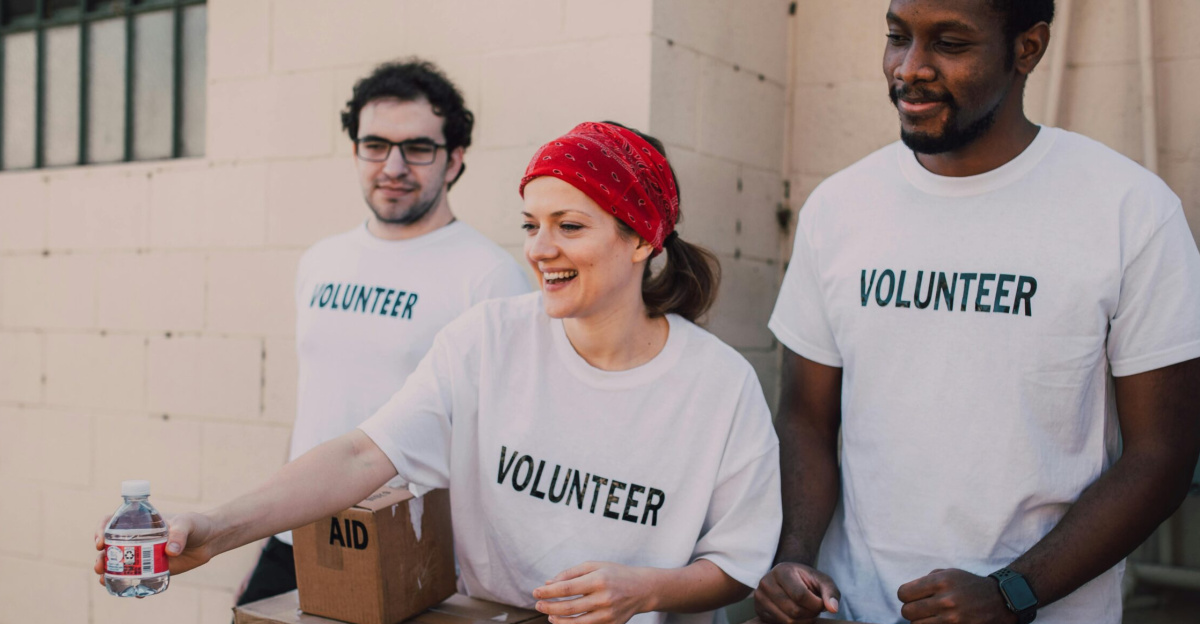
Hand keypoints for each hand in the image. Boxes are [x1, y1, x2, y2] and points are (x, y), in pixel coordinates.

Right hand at [94, 512, 218, 584]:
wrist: (209, 540)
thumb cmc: (196, 525)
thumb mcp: (188, 523)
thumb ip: (180, 533)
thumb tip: (171, 551)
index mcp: (139, 523)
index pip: (112, 523)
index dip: (101, 530)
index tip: (100, 542)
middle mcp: (136, 539)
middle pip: (110, 548)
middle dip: (100, 558)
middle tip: (101, 566)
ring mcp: (143, 556)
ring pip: (119, 565)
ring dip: (108, 574)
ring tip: (105, 581)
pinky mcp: (152, 570)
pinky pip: (136, 579)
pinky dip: (132, 587)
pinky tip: (134, 593)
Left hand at [532, 561, 653, 623]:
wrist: (642, 589)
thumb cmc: (615, 574)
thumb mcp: (594, 566)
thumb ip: (570, 573)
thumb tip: (548, 583)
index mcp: (599, 579)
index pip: (567, 588)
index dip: (549, 591)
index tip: (535, 592)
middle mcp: (604, 598)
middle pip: (569, 607)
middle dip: (549, 606)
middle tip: (537, 604)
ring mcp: (608, 614)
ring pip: (576, 622)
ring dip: (558, 619)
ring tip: (549, 614)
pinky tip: (562, 620)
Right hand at [753, 562, 839, 622]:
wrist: (788, 579)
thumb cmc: (807, 580)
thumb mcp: (821, 581)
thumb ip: (831, 592)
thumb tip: (833, 609)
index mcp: (781, 571)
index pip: (800, 595)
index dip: (816, 604)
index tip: (821, 603)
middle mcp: (766, 583)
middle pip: (794, 611)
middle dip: (810, 614)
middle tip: (815, 609)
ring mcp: (760, 598)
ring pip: (788, 621)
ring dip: (804, 621)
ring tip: (807, 611)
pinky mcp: (759, 611)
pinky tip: (797, 615)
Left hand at [897, 568, 1017, 623]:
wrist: (1000, 600)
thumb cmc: (969, 585)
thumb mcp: (949, 573)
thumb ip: (926, 580)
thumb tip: (906, 593)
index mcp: (940, 582)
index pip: (903, 593)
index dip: (905, 596)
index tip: (912, 597)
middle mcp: (945, 600)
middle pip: (907, 612)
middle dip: (911, 610)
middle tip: (920, 609)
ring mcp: (952, 618)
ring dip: (920, 622)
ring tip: (930, 617)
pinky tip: (938, 621)